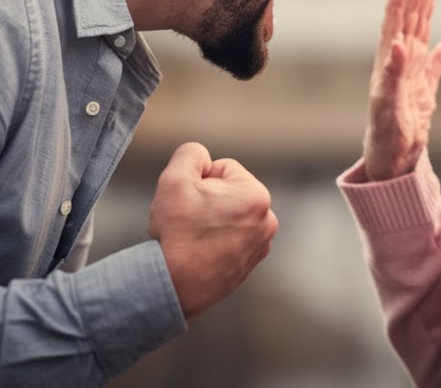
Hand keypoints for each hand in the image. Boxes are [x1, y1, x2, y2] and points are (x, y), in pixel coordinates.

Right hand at [148, 142, 277, 319]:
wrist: (173, 287)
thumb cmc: (176, 234)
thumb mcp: (175, 178)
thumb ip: (191, 153)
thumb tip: (202, 157)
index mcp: (257, 196)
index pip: (223, 168)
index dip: (198, 180)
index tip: (188, 202)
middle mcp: (268, 220)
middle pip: (228, 191)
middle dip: (207, 200)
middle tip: (189, 220)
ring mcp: (261, 244)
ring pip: (229, 214)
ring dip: (211, 219)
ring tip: (194, 237)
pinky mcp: (251, 262)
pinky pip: (231, 236)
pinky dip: (216, 239)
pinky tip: (200, 250)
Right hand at [363, 0, 440, 180]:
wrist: (391, 159)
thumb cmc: (403, 122)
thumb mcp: (427, 90)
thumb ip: (435, 65)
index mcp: (405, 60)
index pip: (415, 20)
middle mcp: (392, 64)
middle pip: (405, 21)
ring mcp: (386, 81)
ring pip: (393, 39)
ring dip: (397, 12)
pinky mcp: (385, 103)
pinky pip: (390, 80)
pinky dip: (394, 62)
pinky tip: (399, 43)